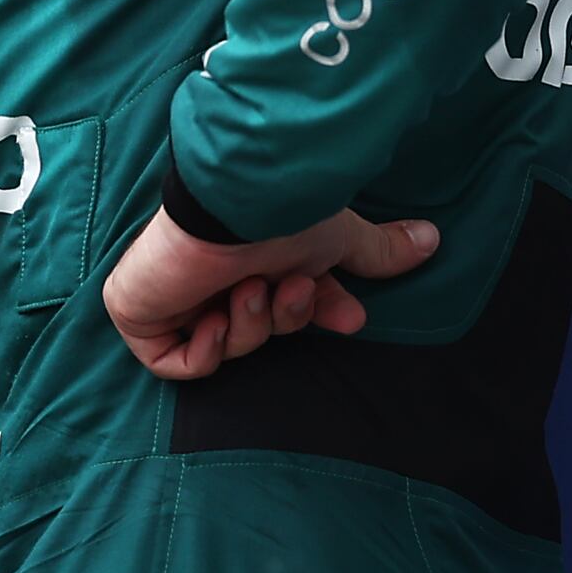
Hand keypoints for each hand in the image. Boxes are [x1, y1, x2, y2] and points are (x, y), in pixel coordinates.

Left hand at [99, 203, 435, 378]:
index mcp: (255, 253)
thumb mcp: (340, 237)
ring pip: (226, 345)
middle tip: (291, 288)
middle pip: (261, 328)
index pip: (288, 301)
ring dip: (250, 322)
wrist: (229, 209)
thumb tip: (433, 239)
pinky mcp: (138, 312)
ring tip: (250, 286)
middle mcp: (214, 270)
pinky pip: (175, 363)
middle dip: (286, 316)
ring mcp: (174, 294)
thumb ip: (378, 249)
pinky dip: (204, 351)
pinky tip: (215, 317)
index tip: (350, 318)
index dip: (319, 314)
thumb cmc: (280, 213)